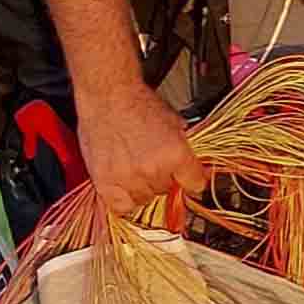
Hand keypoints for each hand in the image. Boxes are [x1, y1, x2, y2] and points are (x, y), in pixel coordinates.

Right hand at [78, 78, 208, 226]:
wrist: (108, 96)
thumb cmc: (137, 104)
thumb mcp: (175, 122)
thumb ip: (186, 147)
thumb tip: (198, 166)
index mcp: (175, 154)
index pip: (195, 184)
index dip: (193, 180)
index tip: (190, 180)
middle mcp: (154, 169)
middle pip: (168, 190)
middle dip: (164, 178)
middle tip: (155, 163)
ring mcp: (129, 178)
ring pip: (146, 199)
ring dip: (144, 187)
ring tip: (137, 168)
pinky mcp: (106, 182)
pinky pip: (121, 207)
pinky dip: (125, 201)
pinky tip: (126, 187)